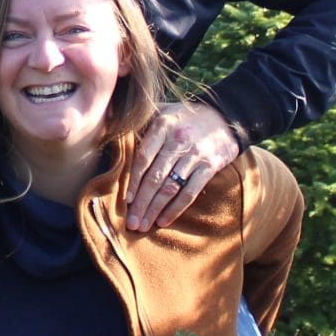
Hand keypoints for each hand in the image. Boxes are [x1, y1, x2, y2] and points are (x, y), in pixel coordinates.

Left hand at [125, 100, 242, 231]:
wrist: (226, 118)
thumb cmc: (186, 118)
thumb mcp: (164, 110)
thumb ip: (141, 119)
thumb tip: (110, 120)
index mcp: (163, 126)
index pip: (143, 158)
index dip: (133, 181)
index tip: (126, 200)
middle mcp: (178, 140)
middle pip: (154, 177)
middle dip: (141, 203)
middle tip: (131, 222)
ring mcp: (195, 155)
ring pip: (170, 187)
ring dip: (155, 209)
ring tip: (143, 225)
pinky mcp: (210, 166)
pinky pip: (190, 192)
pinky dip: (176, 208)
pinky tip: (164, 221)